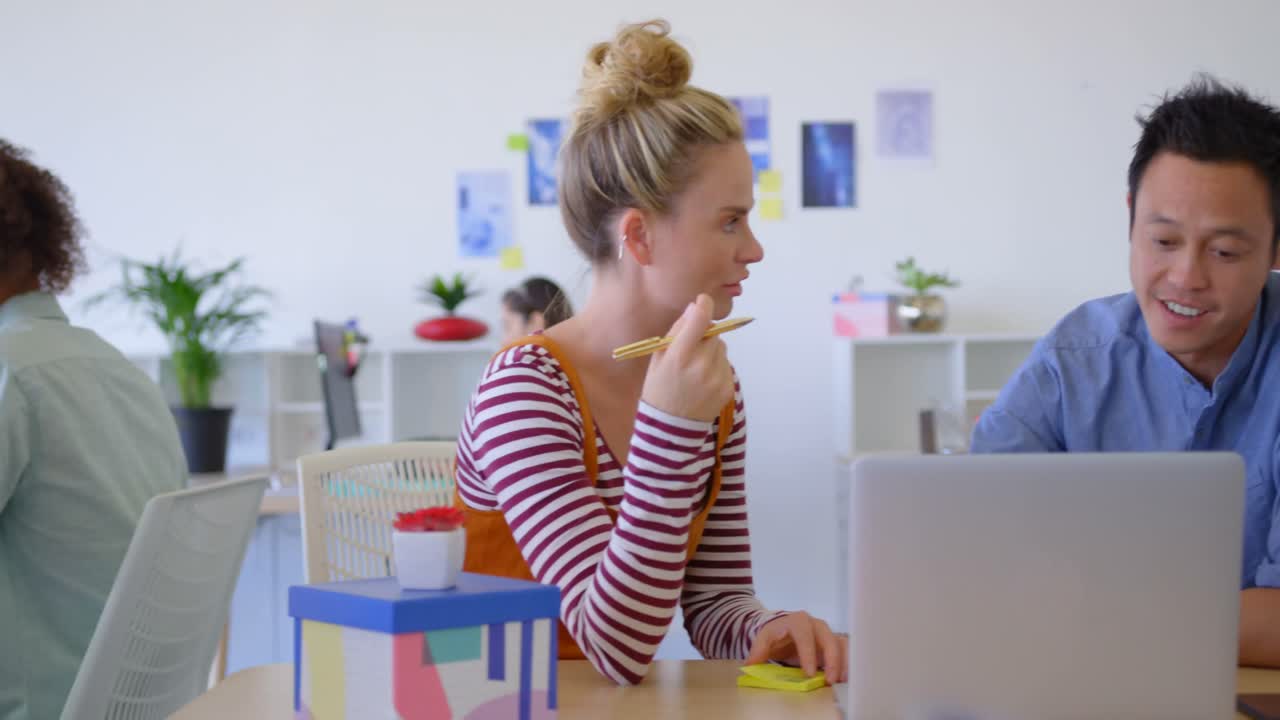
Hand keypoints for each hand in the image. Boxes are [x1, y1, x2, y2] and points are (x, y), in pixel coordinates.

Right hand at [640, 294, 734, 421]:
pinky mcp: (728, 387)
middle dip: (704, 335)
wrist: (671, 427)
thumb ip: (677, 331)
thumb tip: (695, 307)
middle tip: (690, 350)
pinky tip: (702, 382)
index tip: (703, 301)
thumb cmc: (660, 388)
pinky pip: (726, 365)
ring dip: (711, 351)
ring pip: (721, 348)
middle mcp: (701, 365)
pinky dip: (716, 367)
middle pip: (713, 333)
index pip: (700, 320)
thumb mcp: (658, 358)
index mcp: (679, 356)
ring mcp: (717, 378)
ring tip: (695, 370)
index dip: (703, 305)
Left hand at [744, 612, 847, 682]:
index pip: (805, 635)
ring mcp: (828, 633)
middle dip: (831, 659)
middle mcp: (816, 625)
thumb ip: (758, 650)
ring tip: (841, 681)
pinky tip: (846, 678)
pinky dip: (848, 663)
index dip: (808, 653)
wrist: (784, 629)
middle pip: (828, 638)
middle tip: (829, 680)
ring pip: (841, 643)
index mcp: (798, 621)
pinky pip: (846, 650)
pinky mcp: (835, 643)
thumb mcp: (764, 638)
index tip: (809, 672)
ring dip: (843, 662)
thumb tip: (750, 664)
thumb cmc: (776, 633)